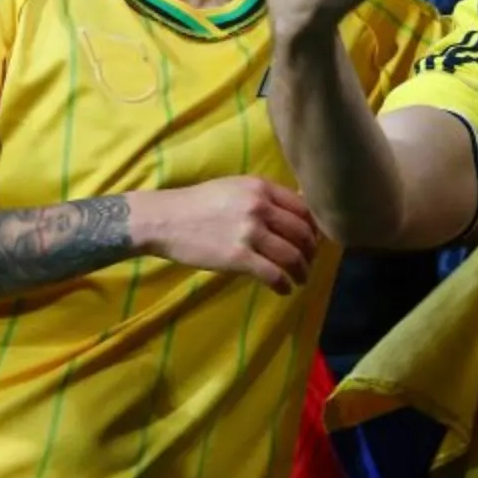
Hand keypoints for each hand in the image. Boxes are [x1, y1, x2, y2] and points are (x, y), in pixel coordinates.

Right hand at [130, 176, 320, 291]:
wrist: (164, 220)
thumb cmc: (198, 204)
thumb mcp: (235, 187)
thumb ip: (264, 196)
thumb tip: (299, 203)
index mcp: (261, 187)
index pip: (304, 208)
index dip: (314, 227)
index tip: (312, 240)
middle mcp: (260, 207)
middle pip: (302, 233)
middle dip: (310, 252)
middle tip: (308, 262)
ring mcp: (249, 232)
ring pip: (292, 256)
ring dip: (301, 271)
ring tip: (299, 279)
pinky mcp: (238, 257)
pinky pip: (273, 274)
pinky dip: (283, 284)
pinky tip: (283, 289)